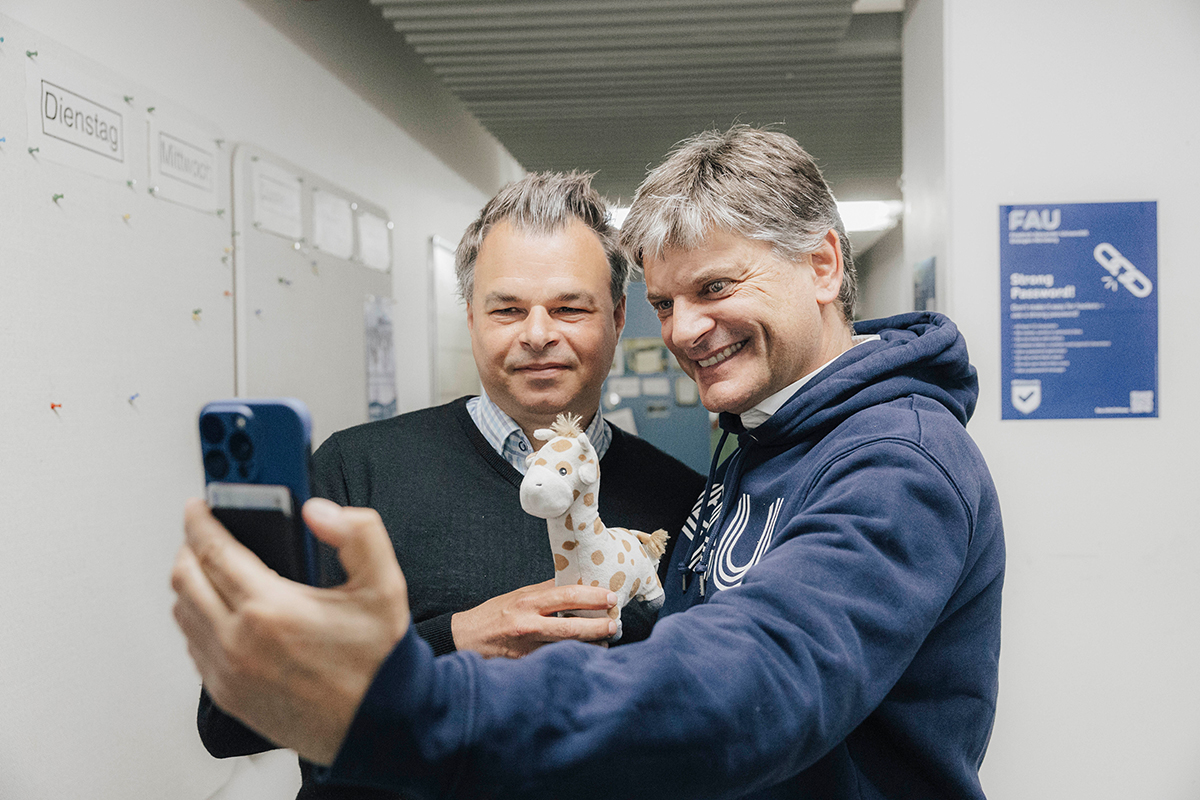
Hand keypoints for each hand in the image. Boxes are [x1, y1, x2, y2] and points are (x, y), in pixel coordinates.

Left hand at [171, 497, 409, 765]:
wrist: (379, 725)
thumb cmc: (379, 661)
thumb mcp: (385, 585)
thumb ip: (358, 533)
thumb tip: (317, 510)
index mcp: (271, 608)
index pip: (213, 551)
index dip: (200, 521)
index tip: (199, 506)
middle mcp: (239, 642)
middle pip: (185, 579)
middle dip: (190, 548)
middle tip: (204, 533)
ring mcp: (228, 672)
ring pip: (182, 614)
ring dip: (190, 584)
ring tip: (212, 568)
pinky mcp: (228, 695)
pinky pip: (193, 648)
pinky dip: (197, 621)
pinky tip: (221, 611)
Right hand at [451, 580, 617, 658]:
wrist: (464, 638)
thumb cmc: (494, 614)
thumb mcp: (518, 596)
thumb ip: (544, 592)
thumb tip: (574, 584)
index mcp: (527, 601)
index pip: (566, 595)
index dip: (591, 596)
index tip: (610, 597)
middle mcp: (528, 623)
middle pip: (571, 625)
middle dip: (598, 626)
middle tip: (614, 624)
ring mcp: (526, 646)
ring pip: (566, 647)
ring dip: (590, 645)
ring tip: (605, 642)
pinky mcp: (525, 664)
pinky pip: (554, 660)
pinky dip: (571, 657)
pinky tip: (584, 656)